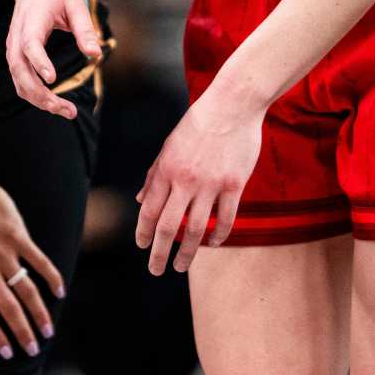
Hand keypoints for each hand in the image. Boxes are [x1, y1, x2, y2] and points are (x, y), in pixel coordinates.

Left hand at [0, 183, 64, 359]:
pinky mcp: (18, 237)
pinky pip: (39, 260)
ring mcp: (5, 253)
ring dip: (38, 313)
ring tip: (48, 332)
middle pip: (8, 308)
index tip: (6, 353)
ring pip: (26, 289)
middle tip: (33, 350)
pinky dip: (51, 277)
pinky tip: (60, 293)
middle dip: (22, 333)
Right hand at [6, 0, 100, 118]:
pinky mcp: (15, 54)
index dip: (39, 62)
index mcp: (32, 19)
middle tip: (65, 108)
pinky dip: (33, 94)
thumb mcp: (76, 3)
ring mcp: (13, 46)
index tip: (52, 79)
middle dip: (39, 92)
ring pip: (17, 78)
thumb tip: (95, 54)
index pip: (30, 43)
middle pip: (19, 68)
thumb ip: (84, 28)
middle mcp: (17, 34)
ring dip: (37, 98)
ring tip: (65, 110)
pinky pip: (19, 79)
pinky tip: (54, 103)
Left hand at [135, 84, 264, 272]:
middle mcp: (186, 179)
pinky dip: (218, 236)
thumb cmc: (198, 123)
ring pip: (196, 229)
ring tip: (181, 266)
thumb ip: (155, 174)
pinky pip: (225, 219)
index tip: (141, 246)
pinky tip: (212, 244)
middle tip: (156, 270)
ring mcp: (211, 184)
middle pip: (169, 226)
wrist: (232, 105)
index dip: (143, 231)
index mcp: (167, 168)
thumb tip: (139, 199)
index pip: (149, 208)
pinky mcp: (234, 185)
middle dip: (159, 252)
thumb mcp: (169, 145)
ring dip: (188, 252)